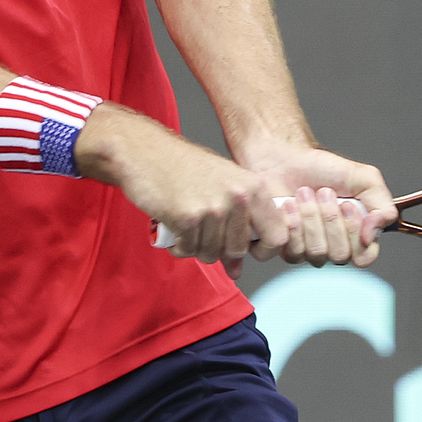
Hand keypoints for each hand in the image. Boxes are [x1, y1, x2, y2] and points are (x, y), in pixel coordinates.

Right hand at [74, 104, 292, 266]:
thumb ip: (236, 224)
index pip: (277, 235)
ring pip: (211, 253)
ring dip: (195, 248)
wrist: (144, 151)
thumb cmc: (183, 167)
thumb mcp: (221, 186)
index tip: (245, 250)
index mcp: (253, 187)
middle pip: (238, 249)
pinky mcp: (187, 218)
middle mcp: (237, 197)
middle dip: (219, 250)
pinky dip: (179, 246)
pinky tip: (173, 230)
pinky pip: (188, 250)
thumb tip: (237, 269)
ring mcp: (213, 208)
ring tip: (185, 228)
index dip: (262, 250)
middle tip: (201, 235)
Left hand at [240, 146, 396, 268]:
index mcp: (355, 235)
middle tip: (323, 192)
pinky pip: (287, 251)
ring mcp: (305, 250)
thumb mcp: (365, 179)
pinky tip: (286, 205)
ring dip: (309, 217)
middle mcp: (331, 247)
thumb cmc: (323, 168)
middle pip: (338, 255)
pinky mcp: (279, 247)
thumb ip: (383, 206)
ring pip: (314, 253)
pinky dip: (288, 223)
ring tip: (303, 193)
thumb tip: (374, 233)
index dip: (356, 234)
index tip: (347, 206)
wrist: (285, 158)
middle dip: (330, 219)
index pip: (364, 257)